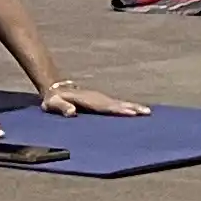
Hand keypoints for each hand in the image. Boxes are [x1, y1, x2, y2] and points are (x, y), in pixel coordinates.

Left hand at [37, 79, 152, 117]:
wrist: (55, 88)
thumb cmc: (53, 99)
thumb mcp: (53, 104)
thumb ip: (62, 107)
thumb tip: (71, 113)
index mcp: (88, 100)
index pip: (105, 106)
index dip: (118, 110)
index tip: (131, 113)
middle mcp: (97, 98)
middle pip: (117, 104)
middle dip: (132, 108)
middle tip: (147, 112)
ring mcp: (100, 98)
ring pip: (119, 103)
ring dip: (133, 107)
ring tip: (147, 112)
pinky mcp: (101, 101)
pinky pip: (117, 104)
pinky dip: (128, 107)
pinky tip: (136, 111)